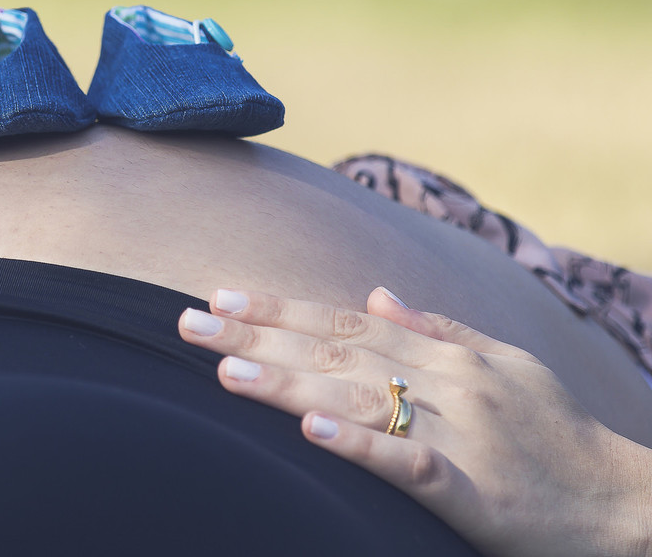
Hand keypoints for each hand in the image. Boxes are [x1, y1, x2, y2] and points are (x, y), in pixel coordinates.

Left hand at [178, 287, 651, 556]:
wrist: (625, 503)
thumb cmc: (555, 432)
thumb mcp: (503, 365)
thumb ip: (437, 327)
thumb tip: (377, 294)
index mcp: (446, 354)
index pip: (344, 322)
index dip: (279, 309)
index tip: (221, 295)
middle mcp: (446, 381)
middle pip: (335, 352)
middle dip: (258, 336)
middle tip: (188, 321)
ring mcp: (459, 431)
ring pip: (360, 398)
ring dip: (288, 383)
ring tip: (225, 369)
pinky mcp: (472, 489)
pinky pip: (408, 462)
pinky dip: (360, 444)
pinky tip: (312, 432)